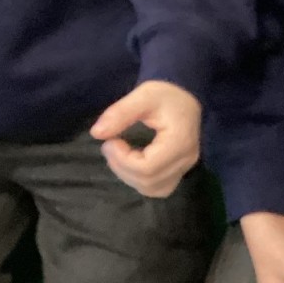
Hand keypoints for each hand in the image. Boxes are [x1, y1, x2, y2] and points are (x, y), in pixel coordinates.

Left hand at [91, 80, 202, 197]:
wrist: (187, 95)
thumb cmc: (166, 94)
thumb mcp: (142, 96)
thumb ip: (120, 113)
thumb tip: (96, 133)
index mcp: (179, 142)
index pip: (147, 167)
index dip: (122, 159)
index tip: (111, 140)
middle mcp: (186, 159)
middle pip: (149, 181)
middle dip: (122, 167)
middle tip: (111, 146)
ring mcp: (185, 167)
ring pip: (153, 188)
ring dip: (130, 176)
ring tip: (120, 155)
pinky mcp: (180, 171)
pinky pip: (159, 188)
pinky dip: (141, 181)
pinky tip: (133, 163)